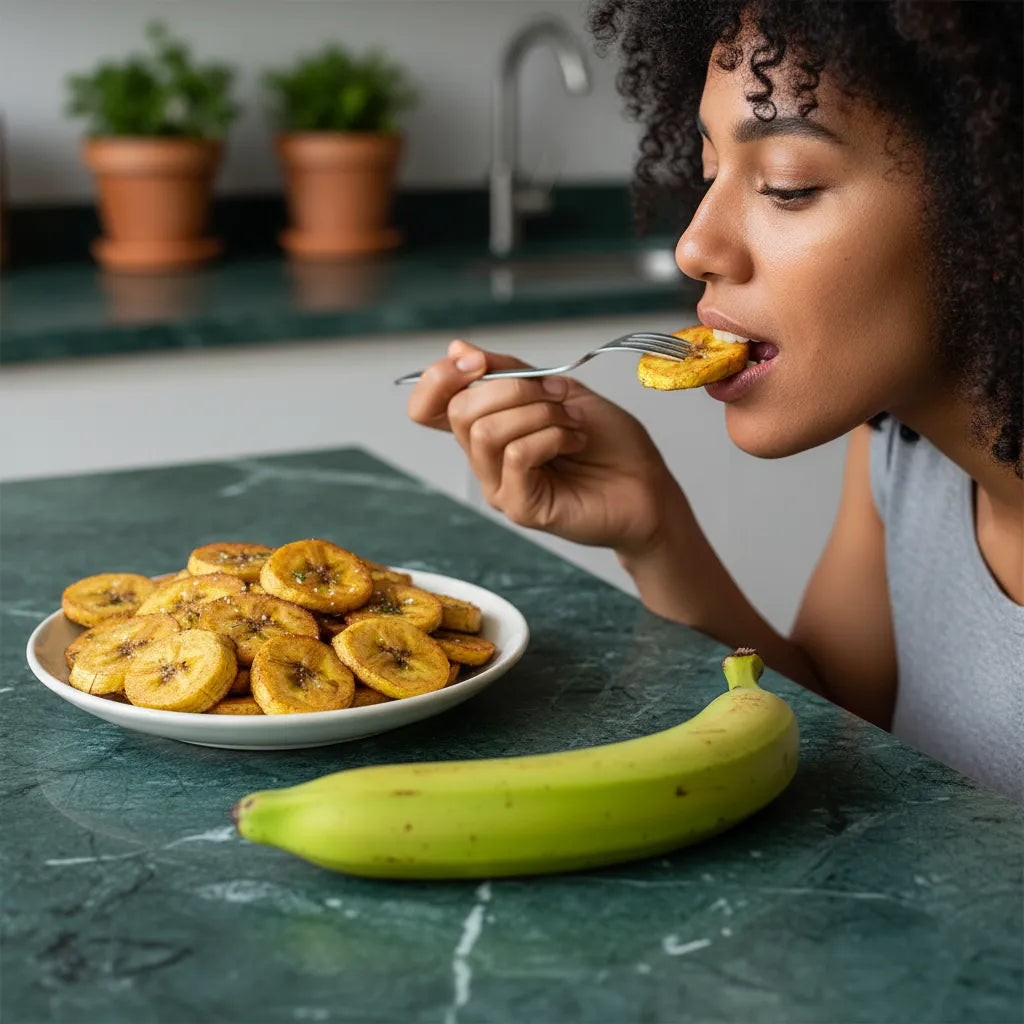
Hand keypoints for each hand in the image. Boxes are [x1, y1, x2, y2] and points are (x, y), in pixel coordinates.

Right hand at [406, 339, 679, 554]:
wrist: (648, 486)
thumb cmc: (610, 444)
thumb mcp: (559, 390)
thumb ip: (510, 372)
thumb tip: (457, 348)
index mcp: (489, 426)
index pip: (429, 406)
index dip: (439, 378)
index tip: (475, 360)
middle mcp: (486, 459)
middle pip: (459, 411)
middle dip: (511, 389)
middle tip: (556, 395)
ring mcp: (500, 486)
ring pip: (486, 432)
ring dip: (537, 413)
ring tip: (571, 422)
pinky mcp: (520, 507)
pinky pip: (516, 456)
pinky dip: (550, 437)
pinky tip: (575, 440)